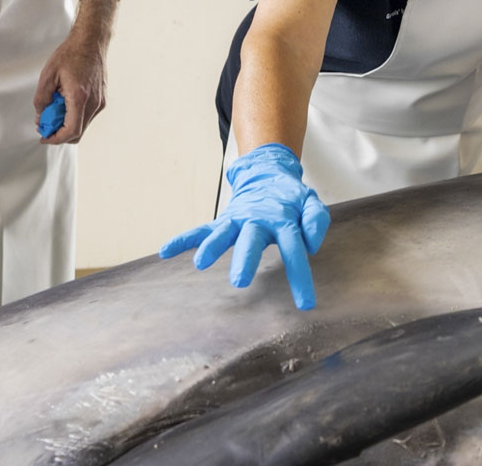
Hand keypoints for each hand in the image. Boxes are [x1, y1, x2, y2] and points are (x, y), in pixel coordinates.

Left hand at [33, 29, 106, 143]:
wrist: (91, 42)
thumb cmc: (71, 54)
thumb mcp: (48, 75)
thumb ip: (42, 99)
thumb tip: (40, 117)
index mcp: (79, 97)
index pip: (70, 130)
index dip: (56, 139)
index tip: (45, 137)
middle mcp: (94, 103)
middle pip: (77, 133)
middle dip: (59, 134)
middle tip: (46, 125)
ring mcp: (100, 102)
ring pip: (83, 125)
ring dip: (67, 124)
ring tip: (55, 108)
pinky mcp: (101, 99)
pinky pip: (87, 116)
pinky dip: (74, 116)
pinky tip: (65, 102)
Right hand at [159, 143, 330, 309]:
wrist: (267, 176)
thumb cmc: (291, 200)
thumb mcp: (311, 203)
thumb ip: (316, 220)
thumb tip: (311, 245)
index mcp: (284, 220)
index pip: (294, 250)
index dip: (300, 277)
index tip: (305, 304)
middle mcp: (258, 221)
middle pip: (252, 240)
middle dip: (245, 260)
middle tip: (240, 282)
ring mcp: (237, 221)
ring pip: (223, 233)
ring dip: (211, 246)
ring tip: (200, 263)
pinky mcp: (223, 221)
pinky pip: (201, 230)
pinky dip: (184, 239)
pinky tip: (166, 251)